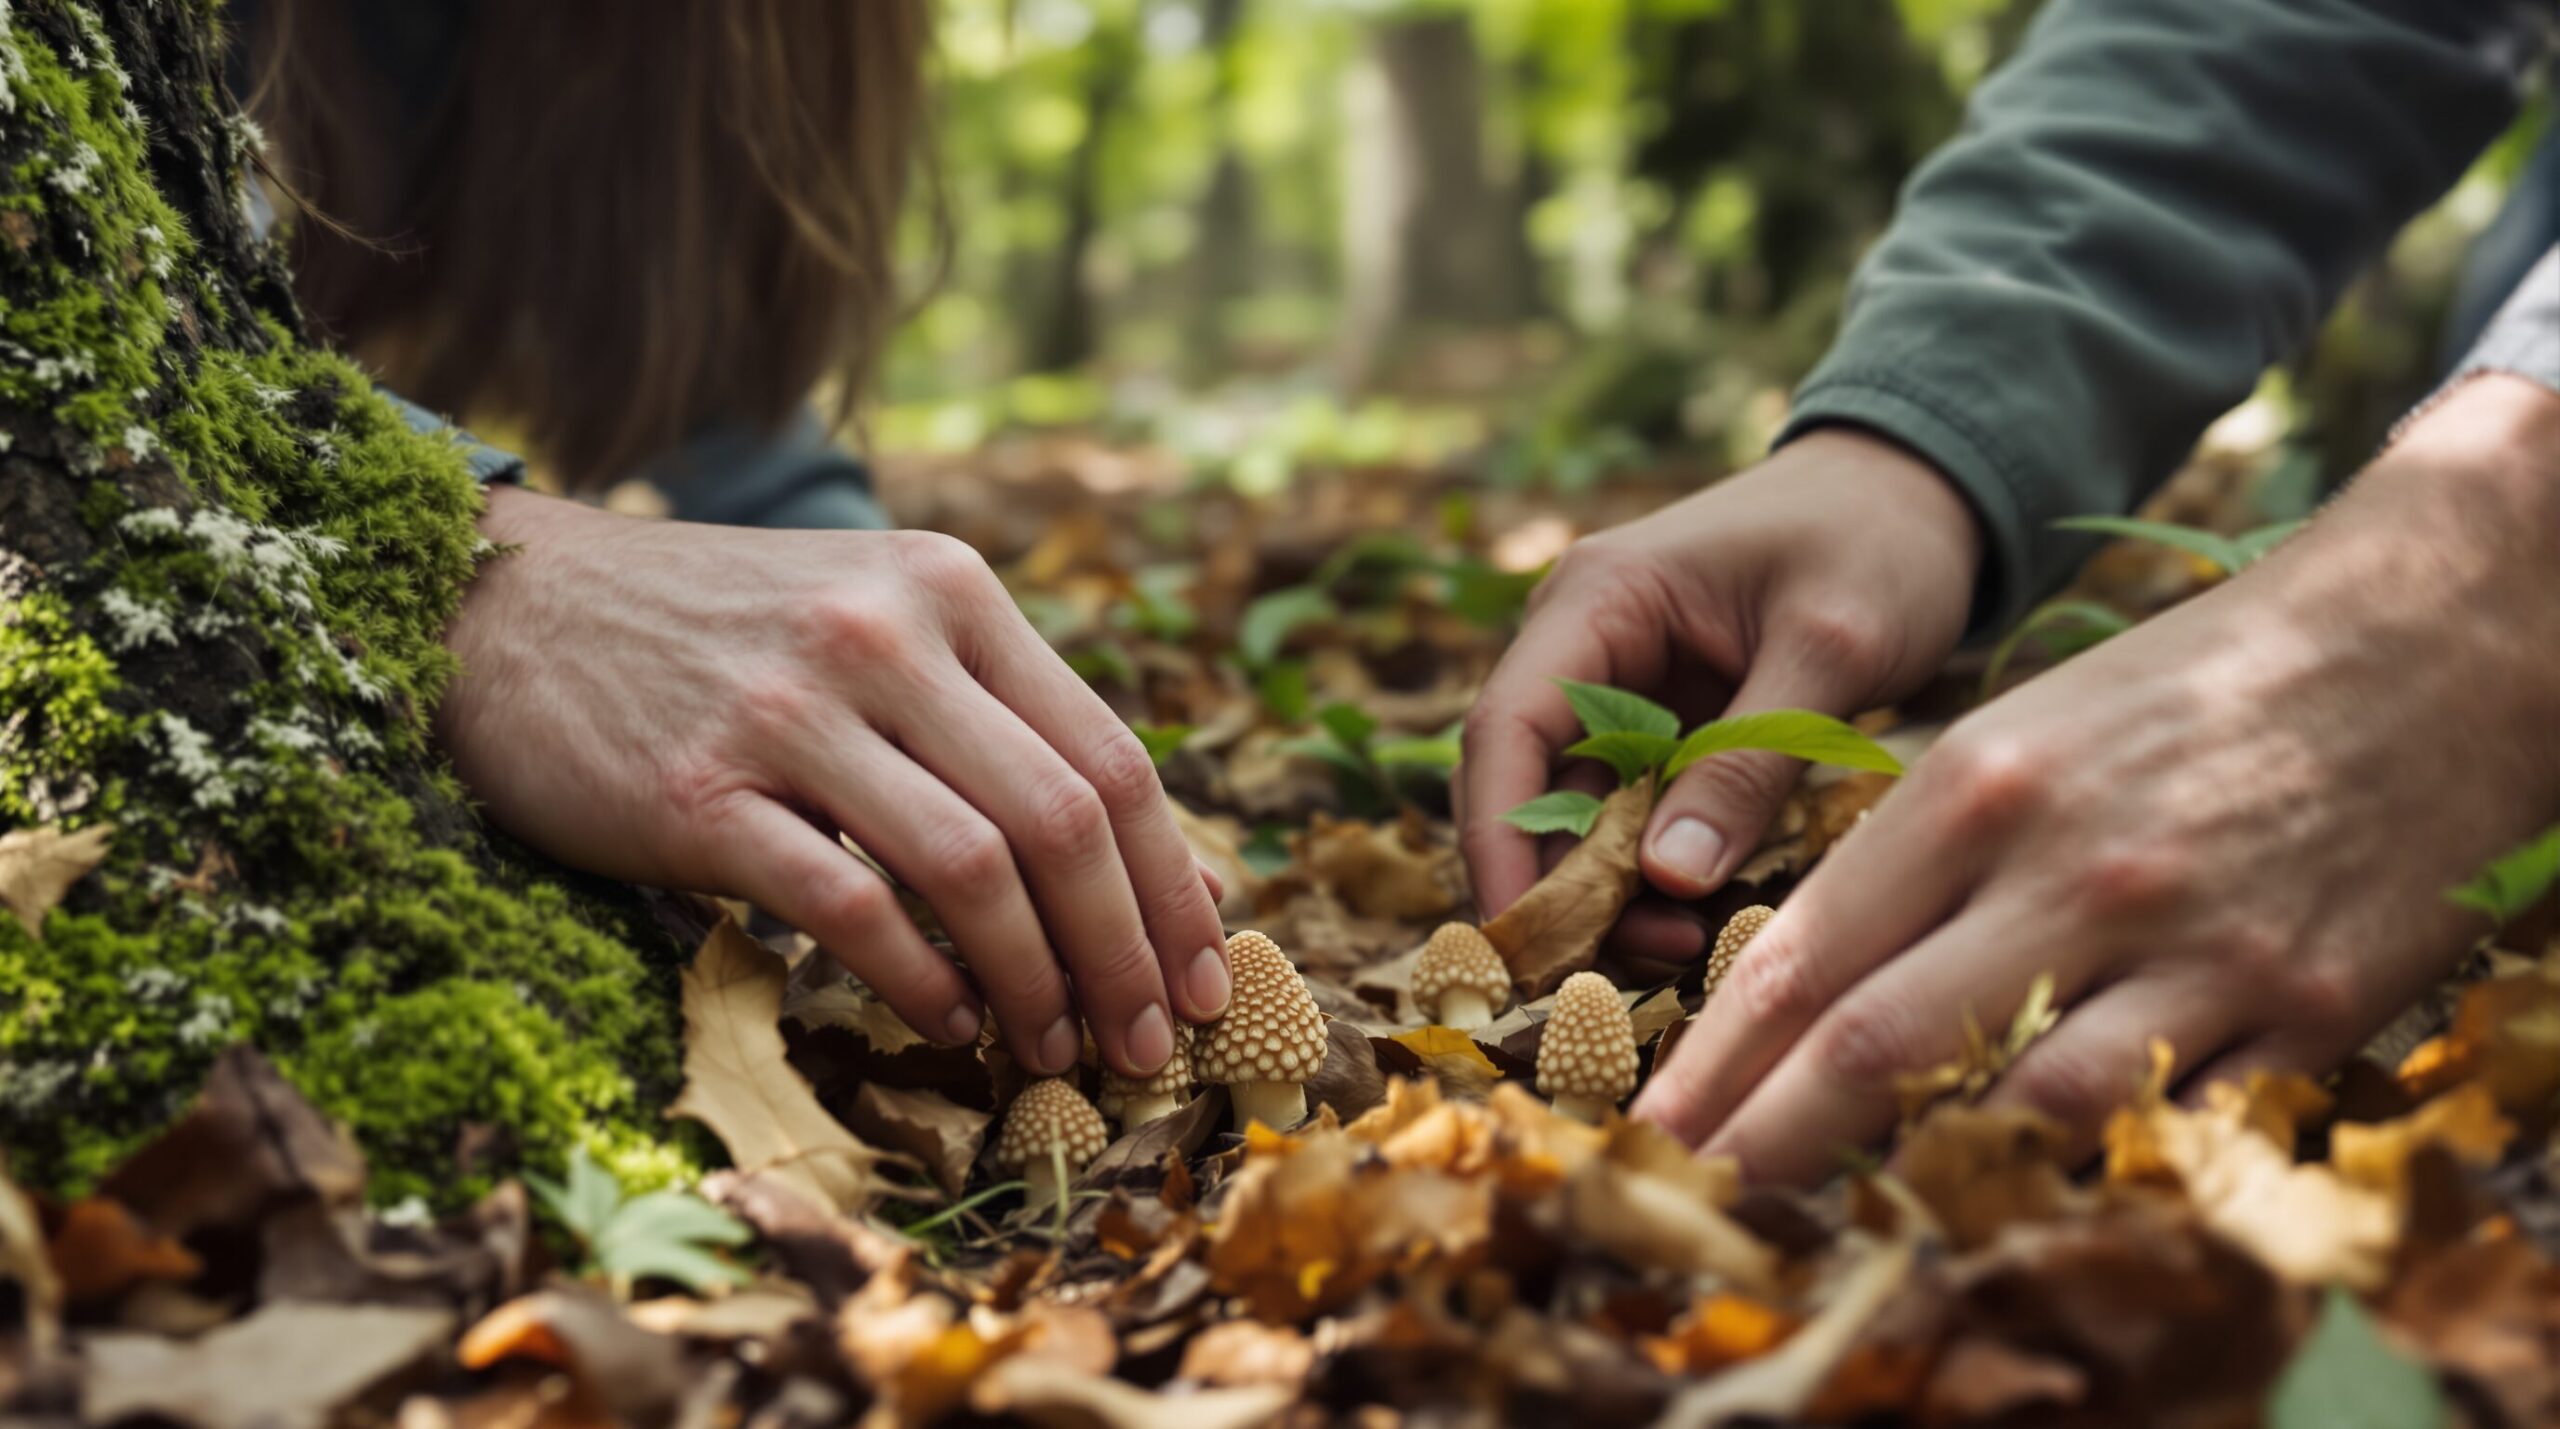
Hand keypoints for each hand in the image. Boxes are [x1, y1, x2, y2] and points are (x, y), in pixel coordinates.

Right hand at [435, 491, 1230, 1077]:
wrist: (515, 604)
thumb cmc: (728, 638)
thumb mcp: (885, 628)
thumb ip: (1011, 726)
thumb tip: (1174, 870)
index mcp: (951, 592)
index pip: (1112, 755)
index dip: (1175, 882)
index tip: (1210, 976)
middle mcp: (886, 635)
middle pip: (1062, 819)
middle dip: (1126, 952)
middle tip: (1149, 1042)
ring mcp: (791, 710)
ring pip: (971, 868)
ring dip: (1035, 981)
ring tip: (1052, 1048)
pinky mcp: (699, 792)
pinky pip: (847, 907)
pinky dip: (919, 982)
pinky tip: (947, 1023)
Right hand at [1458, 430, 1982, 970]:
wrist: (1923, 492)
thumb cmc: (1877, 541)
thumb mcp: (1829, 649)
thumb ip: (1747, 761)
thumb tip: (1665, 882)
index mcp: (1596, 599)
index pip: (1504, 729)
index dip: (1499, 839)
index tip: (1525, 934)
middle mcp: (1581, 645)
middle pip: (1522, 784)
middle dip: (1556, 883)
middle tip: (1615, 970)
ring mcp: (1617, 688)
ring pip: (1573, 812)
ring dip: (1608, 890)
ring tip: (1682, 949)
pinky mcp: (1662, 726)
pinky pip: (1632, 813)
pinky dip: (1655, 872)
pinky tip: (1704, 917)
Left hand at [1632, 375, 2559, 1180]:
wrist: (2416, 649)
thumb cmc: (2183, 694)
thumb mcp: (2019, 733)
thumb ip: (1912, 852)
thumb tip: (1794, 975)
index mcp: (1977, 789)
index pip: (1806, 955)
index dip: (1716, 1061)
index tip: (1650, 1125)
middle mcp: (2069, 872)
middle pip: (1876, 1045)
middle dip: (1765, 1140)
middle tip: (1690, 1198)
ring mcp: (2189, 947)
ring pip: (2019, 1105)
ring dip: (1924, 1169)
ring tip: (1850, 1208)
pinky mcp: (2299, 1008)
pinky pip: (2166, 1125)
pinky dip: (2089, 1166)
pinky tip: (2029, 1186)